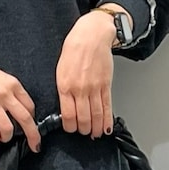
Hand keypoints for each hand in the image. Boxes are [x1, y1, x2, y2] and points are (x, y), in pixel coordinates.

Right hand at [0, 52, 40, 152]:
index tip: (32, 128)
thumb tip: (20, 109)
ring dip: (7, 137)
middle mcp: (4, 94)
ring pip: (8, 128)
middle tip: (35, 145)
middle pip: (25, 119)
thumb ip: (12, 91)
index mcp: (13, 84)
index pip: (30, 107)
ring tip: (4, 137)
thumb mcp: (1, 77)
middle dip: (33, 136)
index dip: (33, 120)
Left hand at [55, 12, 116, 137]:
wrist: (91, 35)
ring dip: (96, 128)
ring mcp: (94, 88)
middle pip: (83, 118)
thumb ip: (63, 89)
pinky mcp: (106, 85)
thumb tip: (66, 107)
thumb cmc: (74, 49)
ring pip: (96, 115)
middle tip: (84, 133)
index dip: (70, 127)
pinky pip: (107, 106)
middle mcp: (80, 89)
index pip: (68, 115)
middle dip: (83, 129)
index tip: (71, 129)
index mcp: (65, 85)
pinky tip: (107, 128)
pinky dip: (108, 119)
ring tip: (95, 134)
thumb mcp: (60, 70)